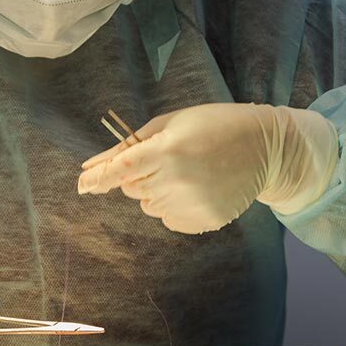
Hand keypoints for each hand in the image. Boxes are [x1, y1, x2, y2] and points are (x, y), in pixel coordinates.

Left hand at [77, 103, 337, 233]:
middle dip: (136, 175)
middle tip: (165, 157)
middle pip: (131, 189)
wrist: (265, 148)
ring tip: (186, 171)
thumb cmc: (211, 125)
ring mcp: (192, 204)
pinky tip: (196, 186)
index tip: (80, 185)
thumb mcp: (169, 124)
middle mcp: (178, 180)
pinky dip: (172, 204)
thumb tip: (88, 166)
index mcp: (169, 150)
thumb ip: (127, 147)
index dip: (97, 179)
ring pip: (147, 205)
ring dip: (154, 190)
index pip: (121, 170)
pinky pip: (168, 218)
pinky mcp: (204, 221)